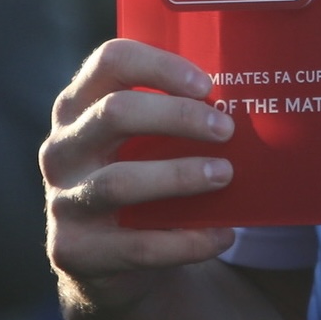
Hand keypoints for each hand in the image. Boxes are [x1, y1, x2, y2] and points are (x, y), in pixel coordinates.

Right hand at [42, 40, 241, 319]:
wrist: (105, 258)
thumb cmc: (140, 173)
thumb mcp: (145, 137)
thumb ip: (178, 112)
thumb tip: (258, 94)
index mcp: (79, 105)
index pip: (110, 61)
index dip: (160, 65)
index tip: (206, 83)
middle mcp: (62, 148)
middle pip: (115, 113)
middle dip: (177, 116)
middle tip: (226, 128)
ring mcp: (63, 200)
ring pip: (120, 182)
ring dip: (181, 176)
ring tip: (225, 175)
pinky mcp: (76, 251)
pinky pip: (138, 245)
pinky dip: (188, 240)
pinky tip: (223, 233)